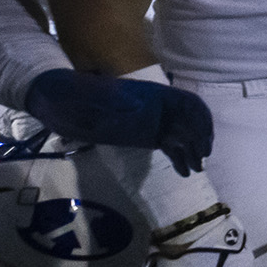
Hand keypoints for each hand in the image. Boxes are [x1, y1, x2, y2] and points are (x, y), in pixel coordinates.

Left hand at [23, 69, 213, 174]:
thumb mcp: (104, 100)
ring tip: (195, 169)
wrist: (64, 103)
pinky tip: (182, 171)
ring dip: (192, 152)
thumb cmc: (85, 100)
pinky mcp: (148, 136)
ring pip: (183, 136)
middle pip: (190, 122)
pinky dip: (178, 158)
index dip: (201, 120)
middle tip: (201, 160)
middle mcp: (161, 108)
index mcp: (155, 95)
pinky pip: (170, 146)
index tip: (202, 140)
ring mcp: (155, 123)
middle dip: (199, 140)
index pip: (189, 104)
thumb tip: (142, 112)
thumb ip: (124, 107)